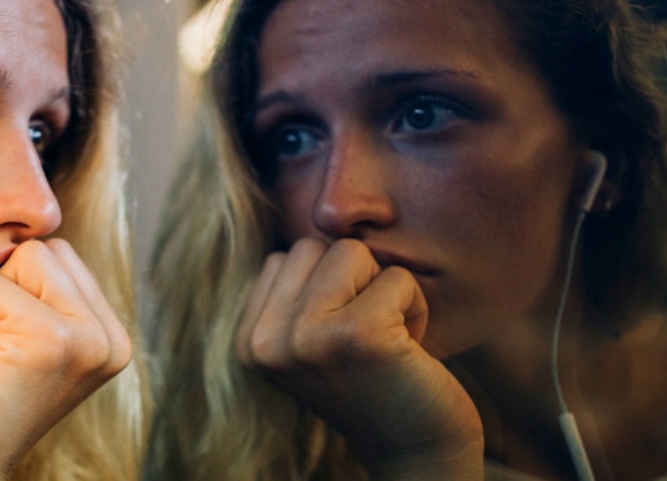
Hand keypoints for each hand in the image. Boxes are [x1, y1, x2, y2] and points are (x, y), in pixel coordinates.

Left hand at [0, 239, 131, 480]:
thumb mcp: (21, 337)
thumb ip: (43, 294)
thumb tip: (30, 223)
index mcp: (110, 338)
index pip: (59, 256)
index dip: (13, 290)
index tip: (5, 349)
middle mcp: (110, 341)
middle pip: (45, 250)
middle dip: (2, 290)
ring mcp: (88, 341)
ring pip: (23, 257)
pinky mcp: (53, 341)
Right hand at [236, 238, 482, 479]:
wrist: (416, 453)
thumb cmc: (375, 384)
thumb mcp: (313, 339)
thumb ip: (296, 293)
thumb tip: (318, 214)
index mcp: (249, 342)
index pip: (287, 257)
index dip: (329, 286)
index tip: (342, 338)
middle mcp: (268, 342)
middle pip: (314, 246)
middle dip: (354, 280)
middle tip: (369, 337)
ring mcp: (308, 339)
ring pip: (352, 252)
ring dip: (384, 290)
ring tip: (387, 340)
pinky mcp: (358, 336)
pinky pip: (397, 278)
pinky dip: (416, 307)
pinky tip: (410, 351)